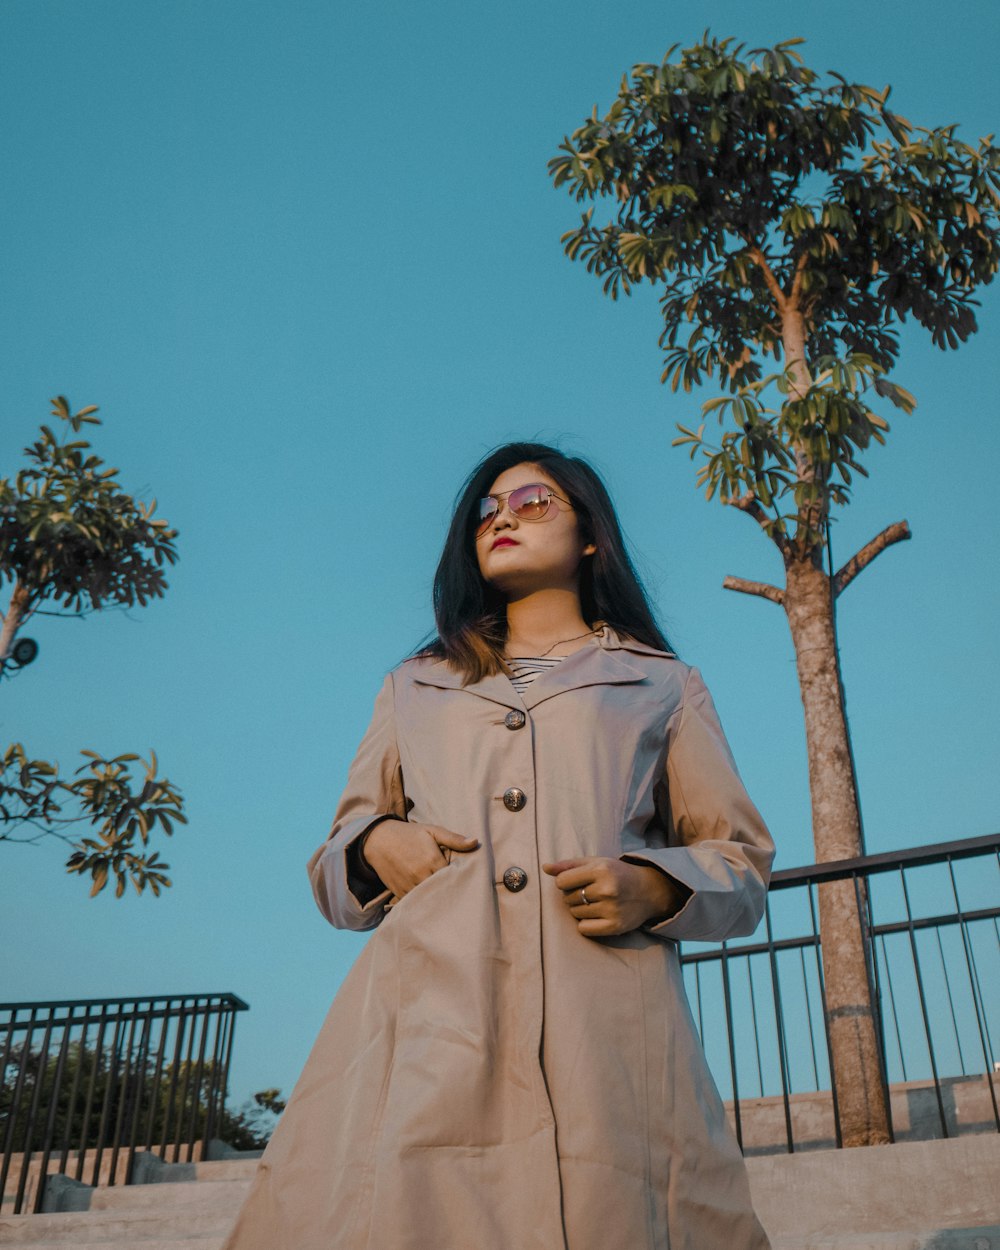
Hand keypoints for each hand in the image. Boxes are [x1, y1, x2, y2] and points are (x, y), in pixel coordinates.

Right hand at [362, 820, 478, 900]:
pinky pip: (414, 903)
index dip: (459, 880)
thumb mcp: (432, 831)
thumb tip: (476, 842)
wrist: (378, 839)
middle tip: (460, 896)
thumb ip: (454, 839)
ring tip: (446, 902)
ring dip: (436, 899)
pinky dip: (421, 903)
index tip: (466, 882)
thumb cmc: (409, 834)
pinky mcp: (399, 892)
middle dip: (449, 892)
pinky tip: (429, 903)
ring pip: (428, 899)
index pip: (452, 877)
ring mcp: (408, 885)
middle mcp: (420, 875)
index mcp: (432, 860)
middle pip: (441, 890)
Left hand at [542, 856, 683, 937]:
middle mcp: (607, 889)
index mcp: (601, 870)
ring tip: (596, 902)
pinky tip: (597, 915)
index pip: (562, 881)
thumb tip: (544, 867)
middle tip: (590, 892)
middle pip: (568, 898)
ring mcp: (611, 909)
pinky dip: (586, 924)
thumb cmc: (617, 873)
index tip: (574, 881)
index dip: (564, 882)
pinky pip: (583, 929)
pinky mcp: (615, 926)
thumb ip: (569, 865)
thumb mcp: (596, 862)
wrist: (649, 890)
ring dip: (580, 909)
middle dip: (573, 895)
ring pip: (575, 913)